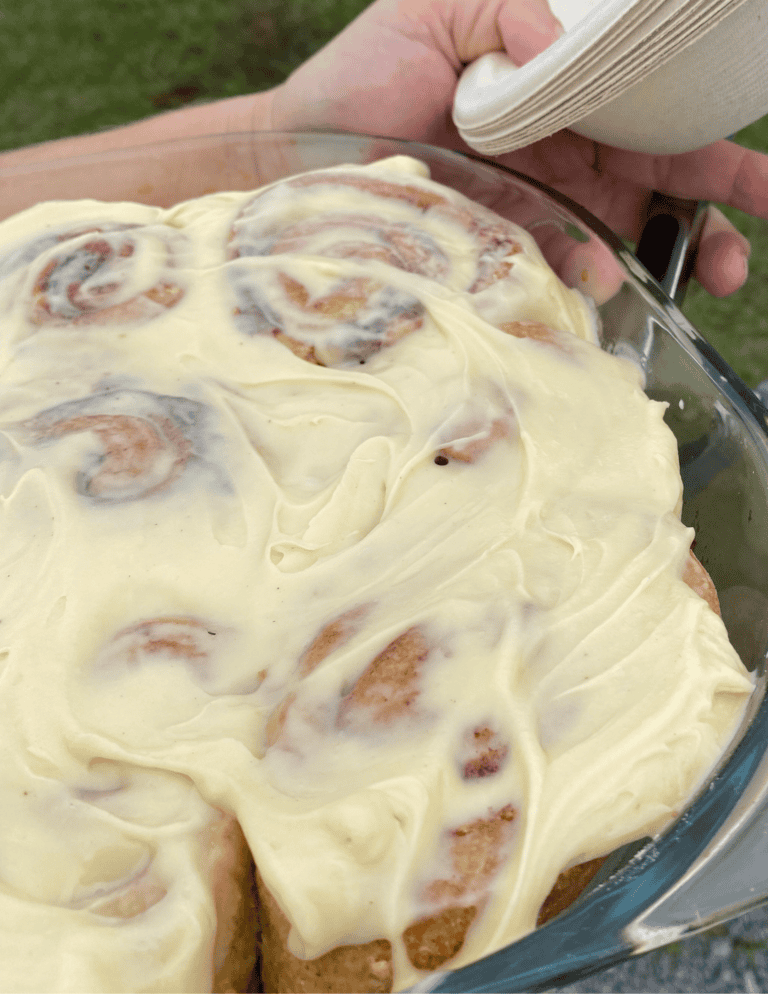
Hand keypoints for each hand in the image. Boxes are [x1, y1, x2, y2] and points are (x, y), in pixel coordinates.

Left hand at [271, 0, 766, 297]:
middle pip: (656, 196)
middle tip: (728, 270)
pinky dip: (577, 284)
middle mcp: (561, 159)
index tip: (761, 191)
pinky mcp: (494, 252)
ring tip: (660, 283)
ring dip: (649, 268)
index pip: (658, 125)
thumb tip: (567, 42)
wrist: (294, 148)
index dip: (716, 158)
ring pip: (613, 244)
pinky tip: (586, 289)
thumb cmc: (362, 73)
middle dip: (704, 232)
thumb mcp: (438, 9)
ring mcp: (530, 211)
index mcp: (567, 98)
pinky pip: (550, 274)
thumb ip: (510, 9)